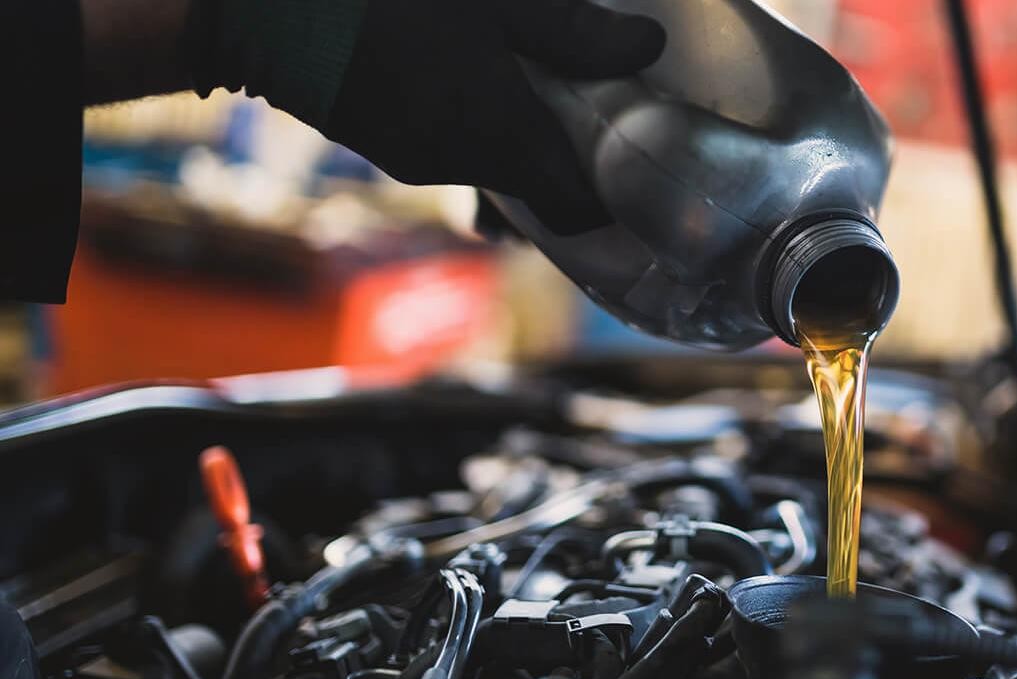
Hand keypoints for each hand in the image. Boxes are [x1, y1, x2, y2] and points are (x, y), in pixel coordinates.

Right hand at [186, 0, 664, 231]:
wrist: (259, 10)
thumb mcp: (492, 0)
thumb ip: (569, 30)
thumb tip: (647, 46)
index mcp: (501, 136)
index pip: (576, 209)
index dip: (609, 197)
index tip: (630, 165)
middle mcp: (463, 164)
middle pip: (541, 190)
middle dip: (569, 156)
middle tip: (590, 104)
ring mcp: (420, 160)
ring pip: (498, 167)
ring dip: (520, 136)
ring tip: (528, 78)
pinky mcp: (389, 146)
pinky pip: (455, 150)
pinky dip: (477, 126)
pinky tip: (471, 73)